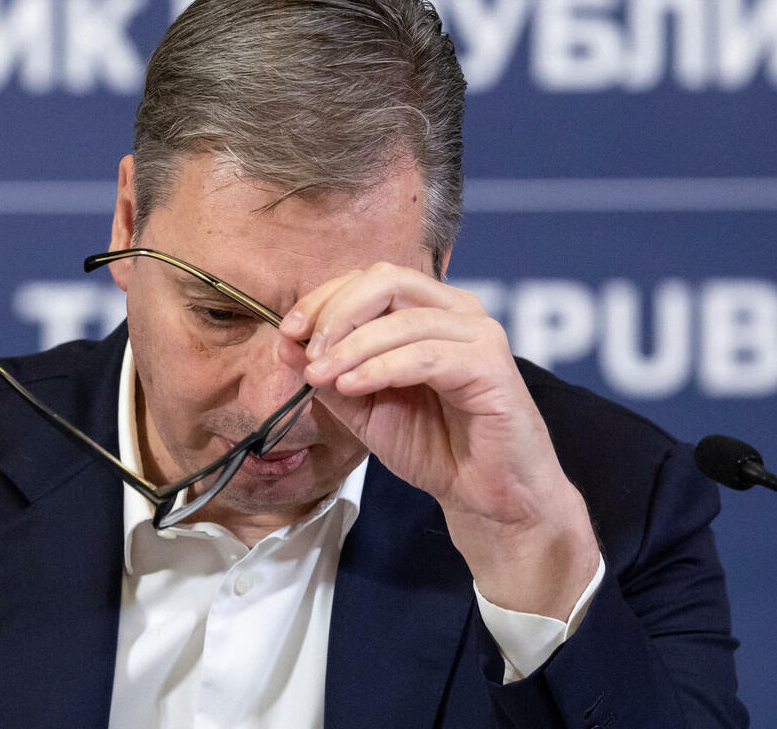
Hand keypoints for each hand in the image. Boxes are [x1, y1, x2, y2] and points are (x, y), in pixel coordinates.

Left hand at [278, 262, 599, 618]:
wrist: (484, 496)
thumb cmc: (433, 446)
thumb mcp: (364, 407)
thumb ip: (329, 373)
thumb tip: (286, 342)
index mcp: (428, 310)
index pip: (370, 280)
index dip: (324, 298)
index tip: (289, 330)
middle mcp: (457, 311)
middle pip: (387, 280)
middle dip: (337, 312)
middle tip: (308, 352)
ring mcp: (478, 334)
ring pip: (403, 319)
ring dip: (352, 346)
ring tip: (320, 375)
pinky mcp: (491, 365)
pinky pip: (426, 355)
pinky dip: (381, 368)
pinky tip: (352, 386)